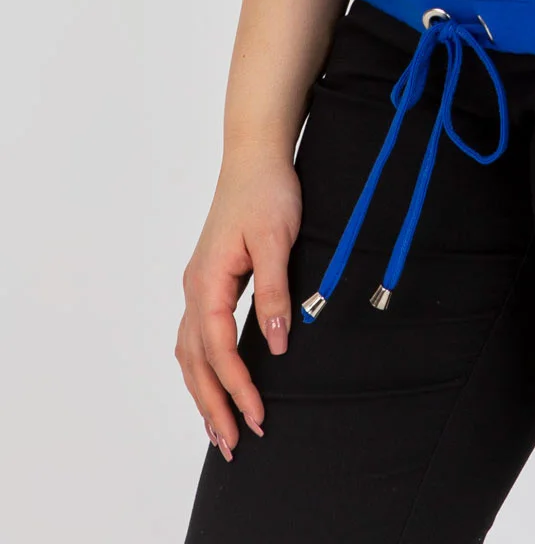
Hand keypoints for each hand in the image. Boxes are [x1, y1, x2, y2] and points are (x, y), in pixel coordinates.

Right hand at [176, 148, 301, 459]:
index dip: (238, 388)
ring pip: (191, 352)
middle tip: (232, 446)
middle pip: (195, 362)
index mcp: (208, 282)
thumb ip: (274, 292)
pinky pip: (198, 335)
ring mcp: (198, 285)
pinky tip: (214, 381)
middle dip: (211, 405)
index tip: (258, 417)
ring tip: (218, 428)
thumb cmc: (267, 191)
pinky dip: (202, 366)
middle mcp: (195, 289)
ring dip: (203, 392)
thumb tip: (275, 345)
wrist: (255, 155)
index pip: (220, 350)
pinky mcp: (208, 280)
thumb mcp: (278, 240)